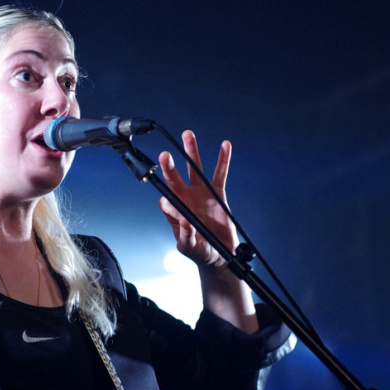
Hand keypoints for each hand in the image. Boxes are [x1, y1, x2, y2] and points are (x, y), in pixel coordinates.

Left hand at [158, 130, 236, 272]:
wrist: (220, 254)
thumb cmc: (201, 252)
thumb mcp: (190, 249)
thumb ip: (186, 238)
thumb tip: (184, 222)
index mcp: (175, 213)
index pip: (166, 201)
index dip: (168, 201)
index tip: (172, 205)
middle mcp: (185, 200)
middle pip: (174, 179)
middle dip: (169, 167)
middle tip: (165, 155)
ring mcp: (200, 194)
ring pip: (194, 170)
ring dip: (191, 152)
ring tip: (187, 135)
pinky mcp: (217, 194)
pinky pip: (219, 174)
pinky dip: (223, 160)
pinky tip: (225, 145)